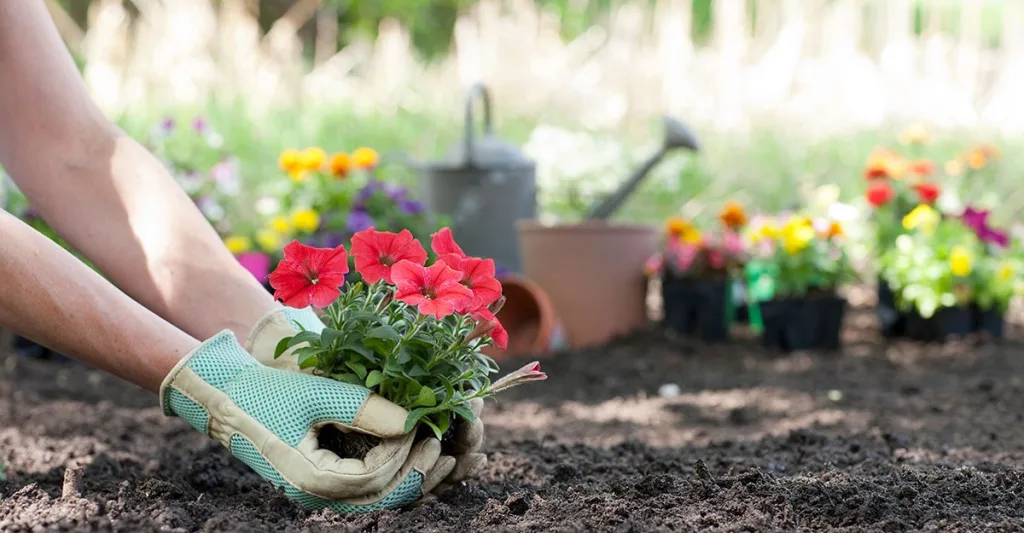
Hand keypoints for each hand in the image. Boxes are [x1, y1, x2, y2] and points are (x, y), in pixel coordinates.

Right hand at [245, 306, 488, 485]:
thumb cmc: (266, 390)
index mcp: (312, 479)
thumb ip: (365, 407)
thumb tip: (412, 420)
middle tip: (444, 447)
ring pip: (376, 497)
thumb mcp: (317, 393)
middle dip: (418, 474)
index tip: (424, 425)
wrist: (223, 395)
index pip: (376, 477)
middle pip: (382, 498)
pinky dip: (393, 475)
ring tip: (440, 456)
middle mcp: (315, 495)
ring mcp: (317, 491)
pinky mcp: (321, 480)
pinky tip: (414, 457)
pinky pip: (365, 487)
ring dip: (410, 479)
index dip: (405, 452)